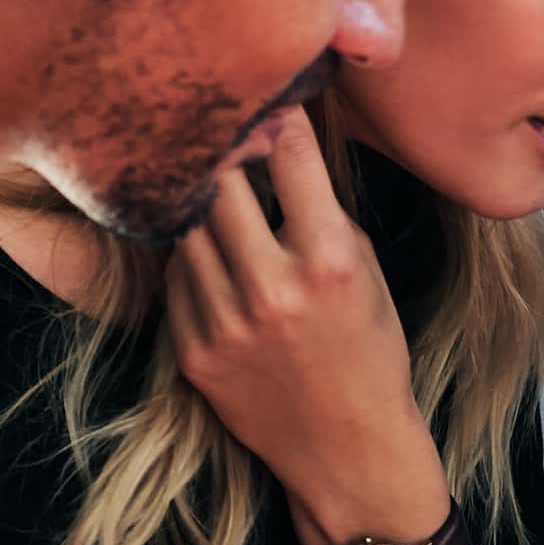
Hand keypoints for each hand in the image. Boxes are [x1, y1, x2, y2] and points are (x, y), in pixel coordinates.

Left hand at [168, 109, 435, 544]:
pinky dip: (190, 257)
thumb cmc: (368, 351)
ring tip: (213, 194)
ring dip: (199, 204)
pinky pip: (175, 277)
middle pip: (219, 182)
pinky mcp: (191, 352)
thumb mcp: (366, 271)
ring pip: (185, 225)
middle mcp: (272, 289)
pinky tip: (212, 256)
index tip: (271, 97)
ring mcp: (224, 323)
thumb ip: (321, 211)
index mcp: (328, 261)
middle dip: (225, 154)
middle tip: (225, 136)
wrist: (345, 447)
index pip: (289, 155)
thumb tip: (277, 142)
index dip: (279, 117)